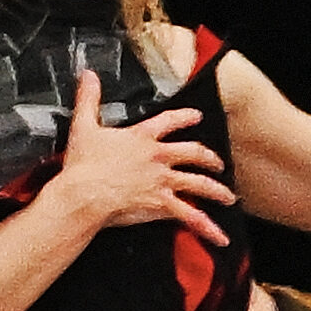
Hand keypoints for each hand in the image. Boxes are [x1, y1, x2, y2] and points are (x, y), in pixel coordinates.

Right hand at [31, 69, 219, 238]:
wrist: (83, 194)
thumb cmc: (82, 164)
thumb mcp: (84, 126)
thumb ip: (88, 98)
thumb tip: (87, 74)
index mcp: (143, 137)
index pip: (171, 121)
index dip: (186, 117)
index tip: (197, 116)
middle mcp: (159, 157)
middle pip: (194, 153)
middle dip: (209, 158)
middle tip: (218, 163)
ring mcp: (163, 181)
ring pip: (199, 184)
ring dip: (216, 191)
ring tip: (228, 197)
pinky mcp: (162, 204)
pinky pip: (190, 216)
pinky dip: (207, 227)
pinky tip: (220, 236)